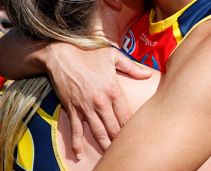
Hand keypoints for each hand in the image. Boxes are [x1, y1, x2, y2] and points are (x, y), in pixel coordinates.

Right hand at [44, 43, 151, 159]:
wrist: (62, 56)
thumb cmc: (88, 54)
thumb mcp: (113, 56)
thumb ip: (132, 67)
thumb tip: (148, 74)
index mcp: (113, 90)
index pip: (126, 116)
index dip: (131, 129)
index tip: (135, 136)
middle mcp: (101, 102)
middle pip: (114, 128)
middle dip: (119, 141)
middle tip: (124, 149)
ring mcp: (86, 107)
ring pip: (98, 132)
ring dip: (104, 145)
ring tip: (109, 155)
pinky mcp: (72, 109)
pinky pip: (76, 130)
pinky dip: (77, 144)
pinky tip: (79, 155)